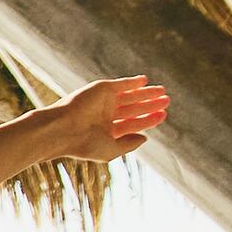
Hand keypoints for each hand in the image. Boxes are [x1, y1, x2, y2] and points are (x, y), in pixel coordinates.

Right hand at [23, 78, 167, 165]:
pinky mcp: (100, 89)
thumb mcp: (111, 150)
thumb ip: (129, 144)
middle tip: (167, 101)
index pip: (132, 123)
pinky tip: (144, 81)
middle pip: (133, 109)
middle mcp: (105, 115)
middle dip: (150, 105)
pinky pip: (120, 84)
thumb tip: (145, 138)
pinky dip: (132, 82)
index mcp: (106, 131)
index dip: (149, 120)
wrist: (64, 129)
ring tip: (162, 92)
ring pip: (129, 96)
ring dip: (145, 93)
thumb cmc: (85, 144)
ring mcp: (102, 101)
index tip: (163, 115)